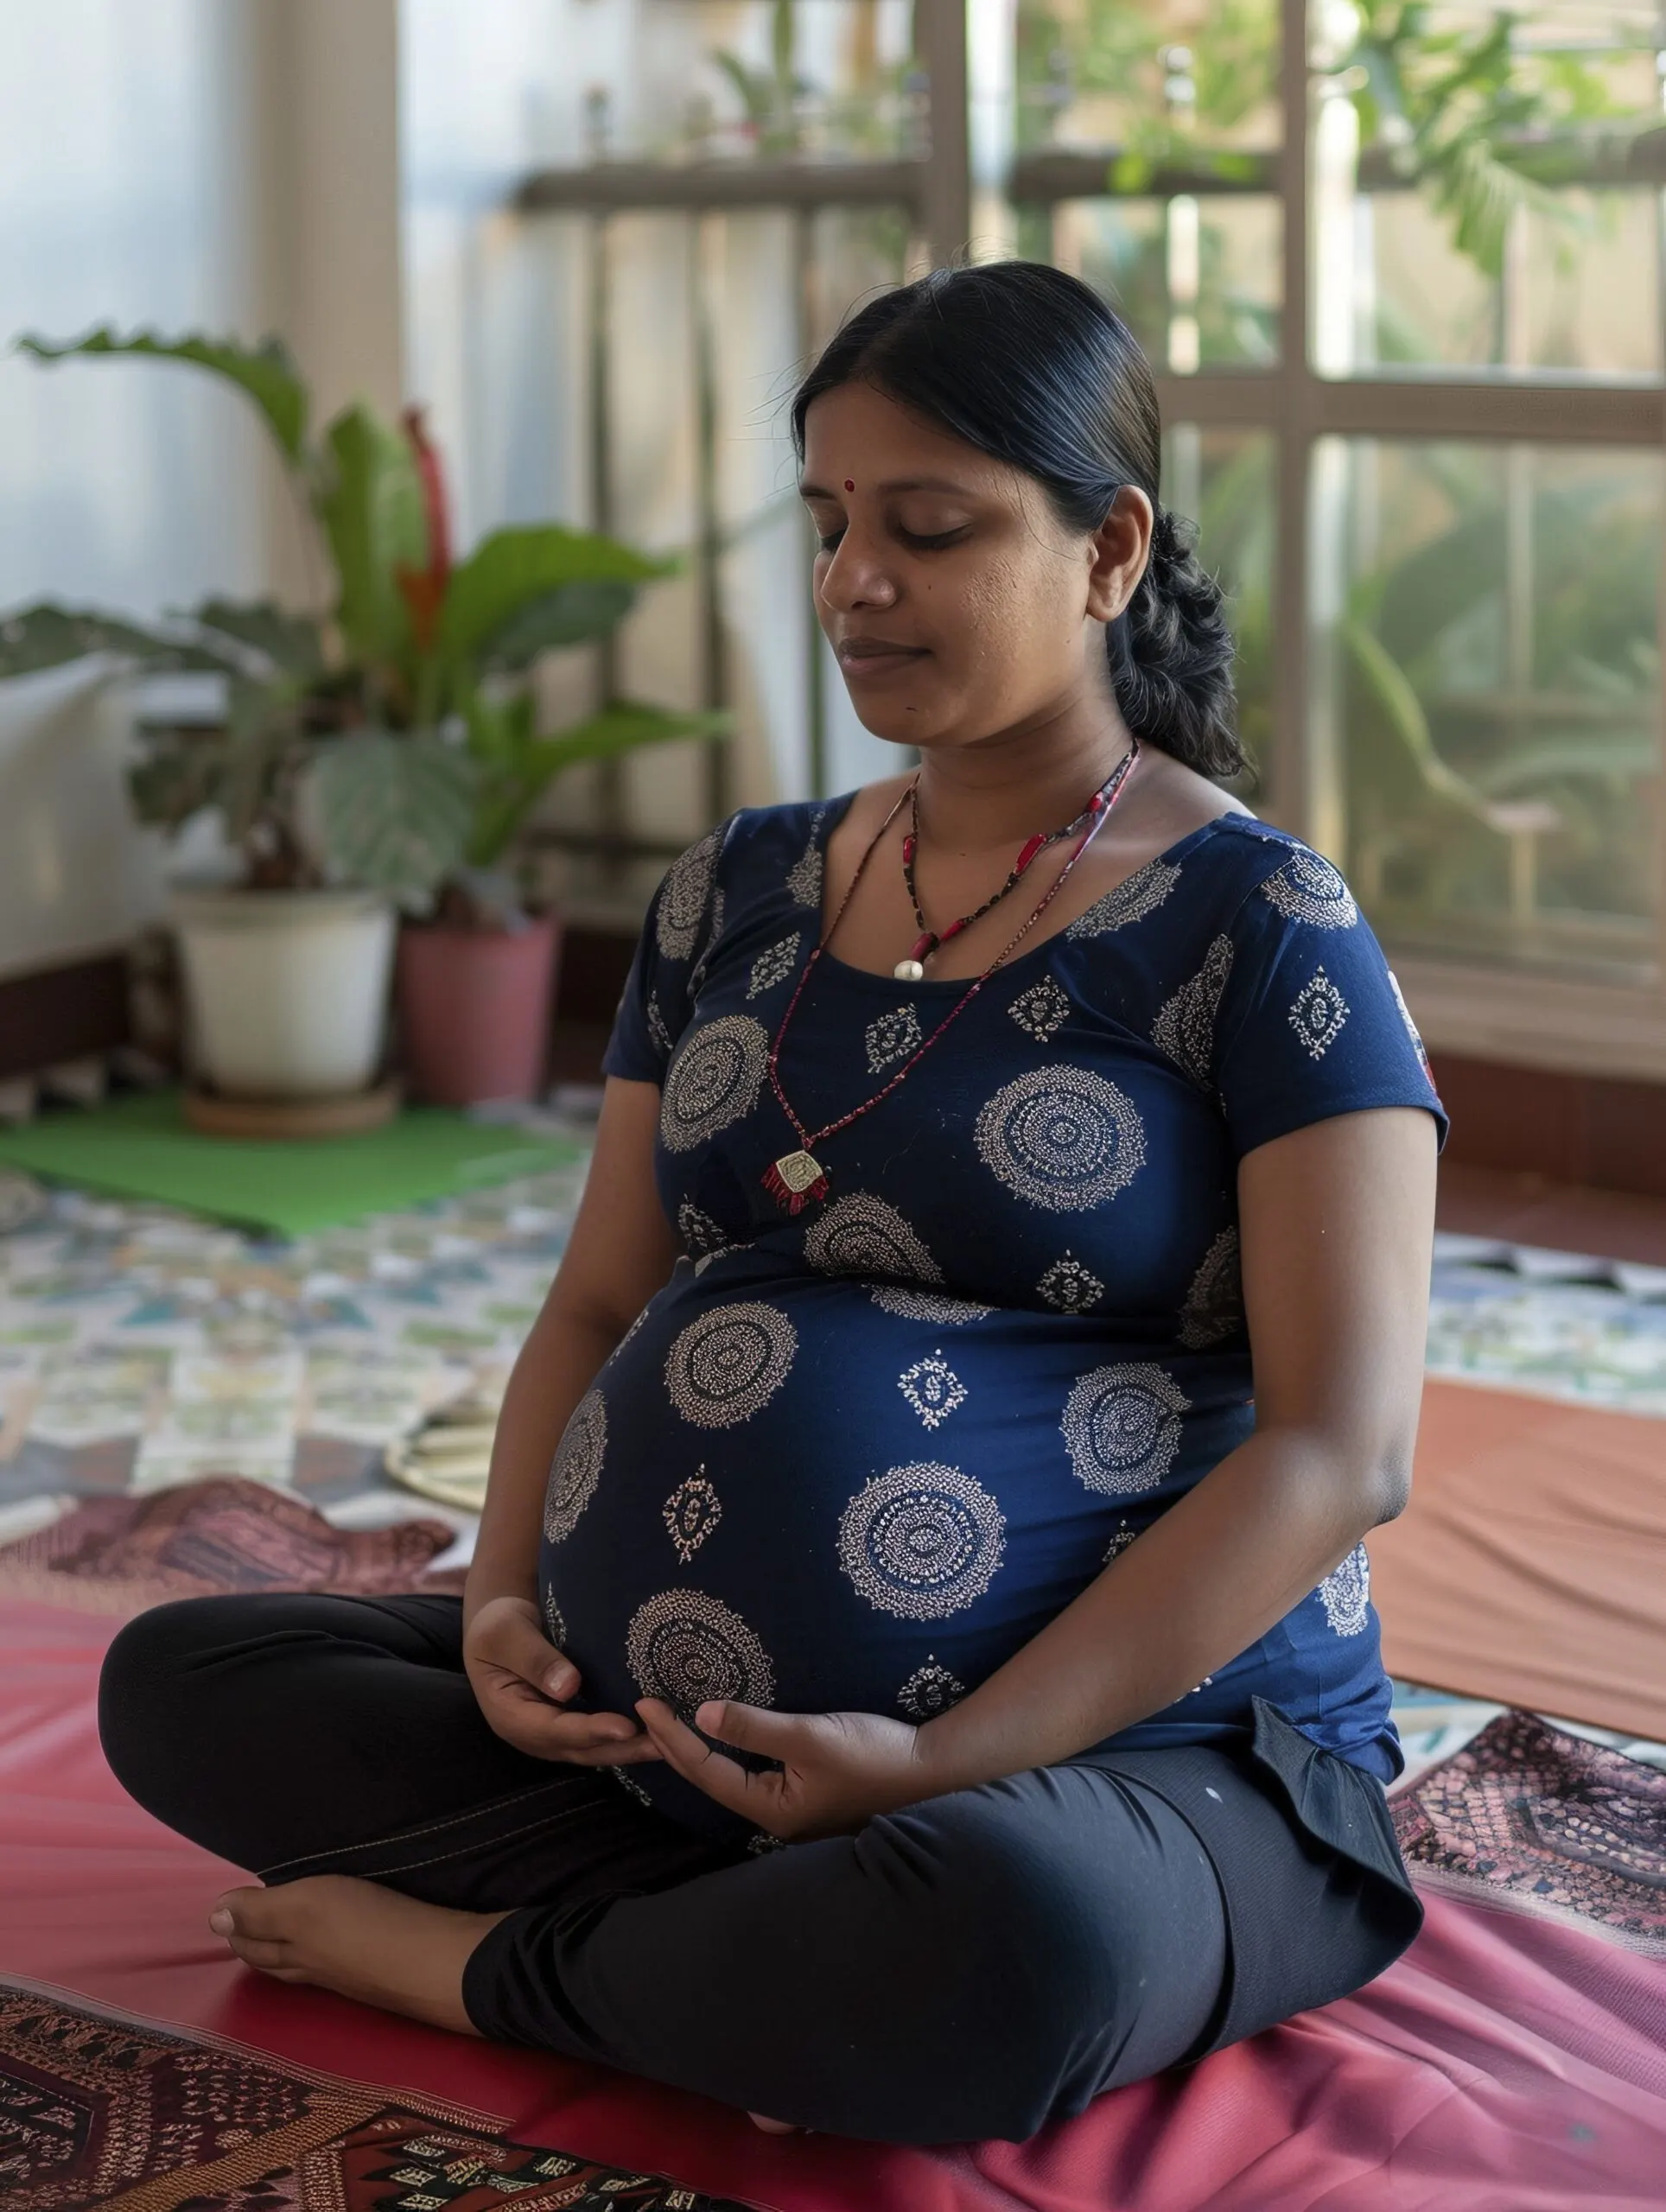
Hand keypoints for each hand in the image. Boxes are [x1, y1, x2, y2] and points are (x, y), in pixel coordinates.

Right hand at [463, 1595, 660, 1766]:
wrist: (496, 1626)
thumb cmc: (498, 1624)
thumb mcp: (506, 1633)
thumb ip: (534, 1658)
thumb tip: (568, 1687)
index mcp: (510, 1716)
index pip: (554, 1730)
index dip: (591, 1730)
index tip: (627, 1727)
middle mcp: (531, 1734)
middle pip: (579, 1749)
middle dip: (621, 1749)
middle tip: (663, 1743)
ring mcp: (549, 1732)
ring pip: (591, 1749)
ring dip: (628, 1749)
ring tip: (668, 1743)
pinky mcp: (566, 1722)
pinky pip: (596, 1737)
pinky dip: (623, 1738)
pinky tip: (654, 1731)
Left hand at [634, 1698, 930, 1839]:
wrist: (932, 1771)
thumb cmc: (875, 1755)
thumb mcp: (812, 1736)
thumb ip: (756, 1726)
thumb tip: (702, 1715)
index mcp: (773, 1810)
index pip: (706, 1771)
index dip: (673, 1738)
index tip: (646, 1704)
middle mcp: (777, 1818)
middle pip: (713, 1781)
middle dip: (676, 1748)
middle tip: (646, 1712)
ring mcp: (794, 1811)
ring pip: (731, 1781)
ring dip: (699, 1752)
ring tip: (671, 1724)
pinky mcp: (809, 1797)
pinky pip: (753, 1776)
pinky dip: (728, 1754)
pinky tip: (723, 1738)